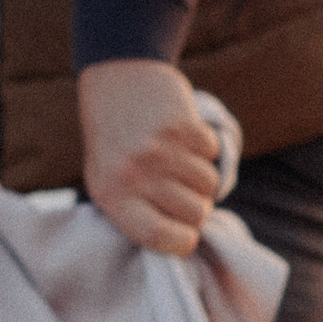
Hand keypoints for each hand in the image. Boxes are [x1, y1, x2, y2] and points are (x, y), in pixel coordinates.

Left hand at [78, 58, 221, 255]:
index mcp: (111, 196)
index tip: (186, 235)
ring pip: (209, 185)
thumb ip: (138, 213)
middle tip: (183, 190)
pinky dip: (205, 148)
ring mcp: (158, 149)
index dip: (181, 242)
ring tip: (180, 161)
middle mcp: (133, 174)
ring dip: (202, 176)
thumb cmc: (115, 141)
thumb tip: (182, 242)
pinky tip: (182, 136)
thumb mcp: (109, 181)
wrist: (117, 78)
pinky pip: (213, 154)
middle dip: (197, 206)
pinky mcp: (180, 125)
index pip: (158, 238)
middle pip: (194, 213)